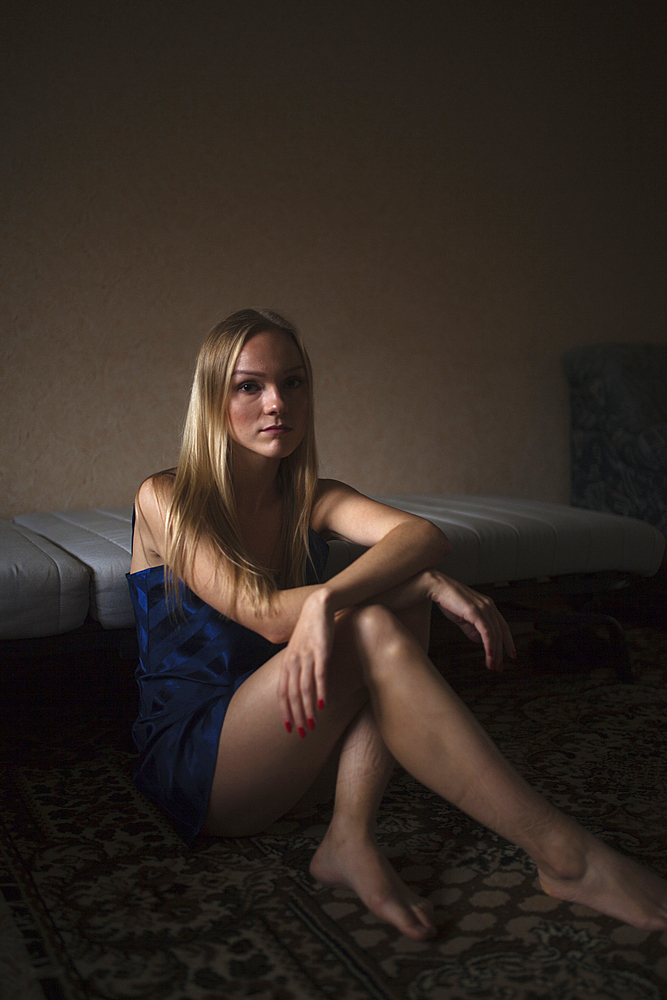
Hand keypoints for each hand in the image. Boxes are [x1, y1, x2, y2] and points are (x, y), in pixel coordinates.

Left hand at [277, 588, 333, 736]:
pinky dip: (320, 691)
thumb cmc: (309, 629)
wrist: (318, 606)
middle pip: (293, 695)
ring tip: (313, 725)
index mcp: (287, 663)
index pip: (282, 693)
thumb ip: (296, 666)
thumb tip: (297, 684)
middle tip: (302, 734)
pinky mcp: (321, 652)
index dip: (285, 711)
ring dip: (309, 709)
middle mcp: (293, 662)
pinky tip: (323, 704)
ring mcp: (307, 657)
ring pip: (305, 689)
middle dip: (297, 716)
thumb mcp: (298, 649)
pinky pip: (319, 675)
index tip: (288, 728)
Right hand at [426, 571, 515, 670]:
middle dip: (501, 652)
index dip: (508, 642)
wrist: (437, 588)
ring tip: (492, 666)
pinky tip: (489, 655)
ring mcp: (484, 608)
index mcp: (488, 606)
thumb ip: (473, 629)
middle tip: (499, 667)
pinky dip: (489, 646)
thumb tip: (481, 641)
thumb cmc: (448, 601)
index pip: (503, 627)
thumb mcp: (464, 618)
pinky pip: (487, 632)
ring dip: (494, 653)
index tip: (510, 655)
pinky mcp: (476, 612)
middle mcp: (489, 606)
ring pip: (495, 635)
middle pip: (501, 633)